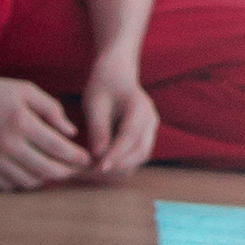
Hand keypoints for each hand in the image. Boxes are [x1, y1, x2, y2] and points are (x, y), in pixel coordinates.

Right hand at [0, 70, 89, 190]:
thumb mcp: (26, 90)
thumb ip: (51, 109)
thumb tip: (71, 132)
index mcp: (21, 123)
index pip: (56, 147)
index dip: (75, 157)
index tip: (86, 159)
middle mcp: (6, 145)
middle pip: (45, 169)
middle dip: (65, 172)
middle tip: (75, 169)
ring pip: (27, 181)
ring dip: (45, 178)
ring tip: (54, 170)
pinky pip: (7, 186)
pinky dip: (23, 182)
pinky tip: (30, 173)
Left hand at [79, 51, 159, 180]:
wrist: (117, 72)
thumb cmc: (104, 84)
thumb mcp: (94, 104)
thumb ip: (98, 130)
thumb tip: (98, 157)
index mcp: (140, 107)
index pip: (130, 137)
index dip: (116, 154)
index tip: (99, 168)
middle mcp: (151, 119)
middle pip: (141, 151)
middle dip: (119, 164)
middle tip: (93, 171)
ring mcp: (151, 128)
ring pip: (142, 156)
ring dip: (122, 166)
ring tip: (97, 169)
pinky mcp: (146, 134)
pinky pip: (138, 154)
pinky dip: (124, 162)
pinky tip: (105, 163)